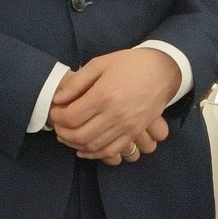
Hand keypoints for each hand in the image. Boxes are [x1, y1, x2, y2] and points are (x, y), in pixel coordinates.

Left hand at [49, 49, 179, 159]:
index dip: (57, 118)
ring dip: (75, 145)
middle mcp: (115, 115)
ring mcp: (127, 127)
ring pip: (94, 146)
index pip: (71, 117)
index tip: (54, 112)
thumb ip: (76, 83)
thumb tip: (57, 99)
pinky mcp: (135, 132)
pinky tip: (84, 149)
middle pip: (80, 135)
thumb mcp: (99, 64)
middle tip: (57, 126)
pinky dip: (95, 154)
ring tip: (67, 137)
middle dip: (63, 133)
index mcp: (104, 95)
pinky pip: (112, 151)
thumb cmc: (129, 64)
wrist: (163, 71)